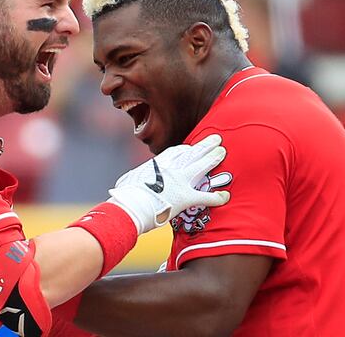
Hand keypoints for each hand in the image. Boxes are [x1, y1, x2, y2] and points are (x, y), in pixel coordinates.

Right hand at [108, 134, 229, 233]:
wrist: (131, 205)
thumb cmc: (125, 197)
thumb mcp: (125, 184)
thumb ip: (127, 183)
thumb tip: (118, 188)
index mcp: (157, 165)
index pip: (174, 153)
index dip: (185, 149)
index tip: (191, 147)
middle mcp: (171, 169)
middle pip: (192, 153)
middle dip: (205, 145)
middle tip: (216, 139)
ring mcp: (180, 181)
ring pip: (202, 166)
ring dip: (214, 158)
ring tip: (223, 152)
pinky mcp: (186, 197)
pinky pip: (206, 196)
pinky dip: (217, 197)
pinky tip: (225, 196)